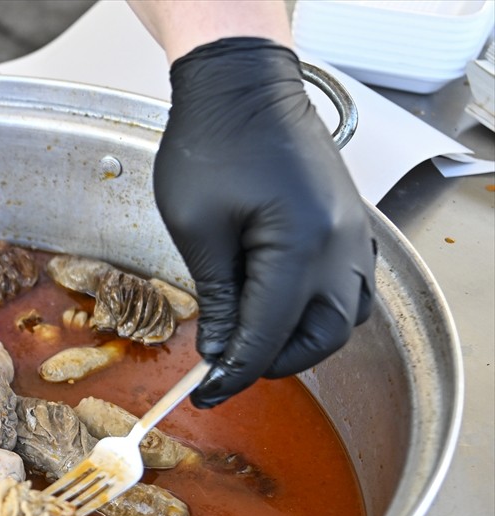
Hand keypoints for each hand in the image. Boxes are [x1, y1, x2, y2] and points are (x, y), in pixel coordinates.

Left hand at [153, 38, 375, 407]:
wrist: (242, 87)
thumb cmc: (213, 144)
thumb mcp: (198, 229)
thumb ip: (218, 296)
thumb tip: (221, 349)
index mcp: (301, 248)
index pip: (268, 336)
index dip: (233, 373)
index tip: (204, 392)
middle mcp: (340, 247)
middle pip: (319, 338)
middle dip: (271, 362)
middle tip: (224, 367)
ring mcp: (353, 235)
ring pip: (343, 318)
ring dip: (300, 341)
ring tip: (250, 342)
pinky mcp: (350, 225)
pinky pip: (350, 288)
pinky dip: (319, 311)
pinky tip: (282, 310)